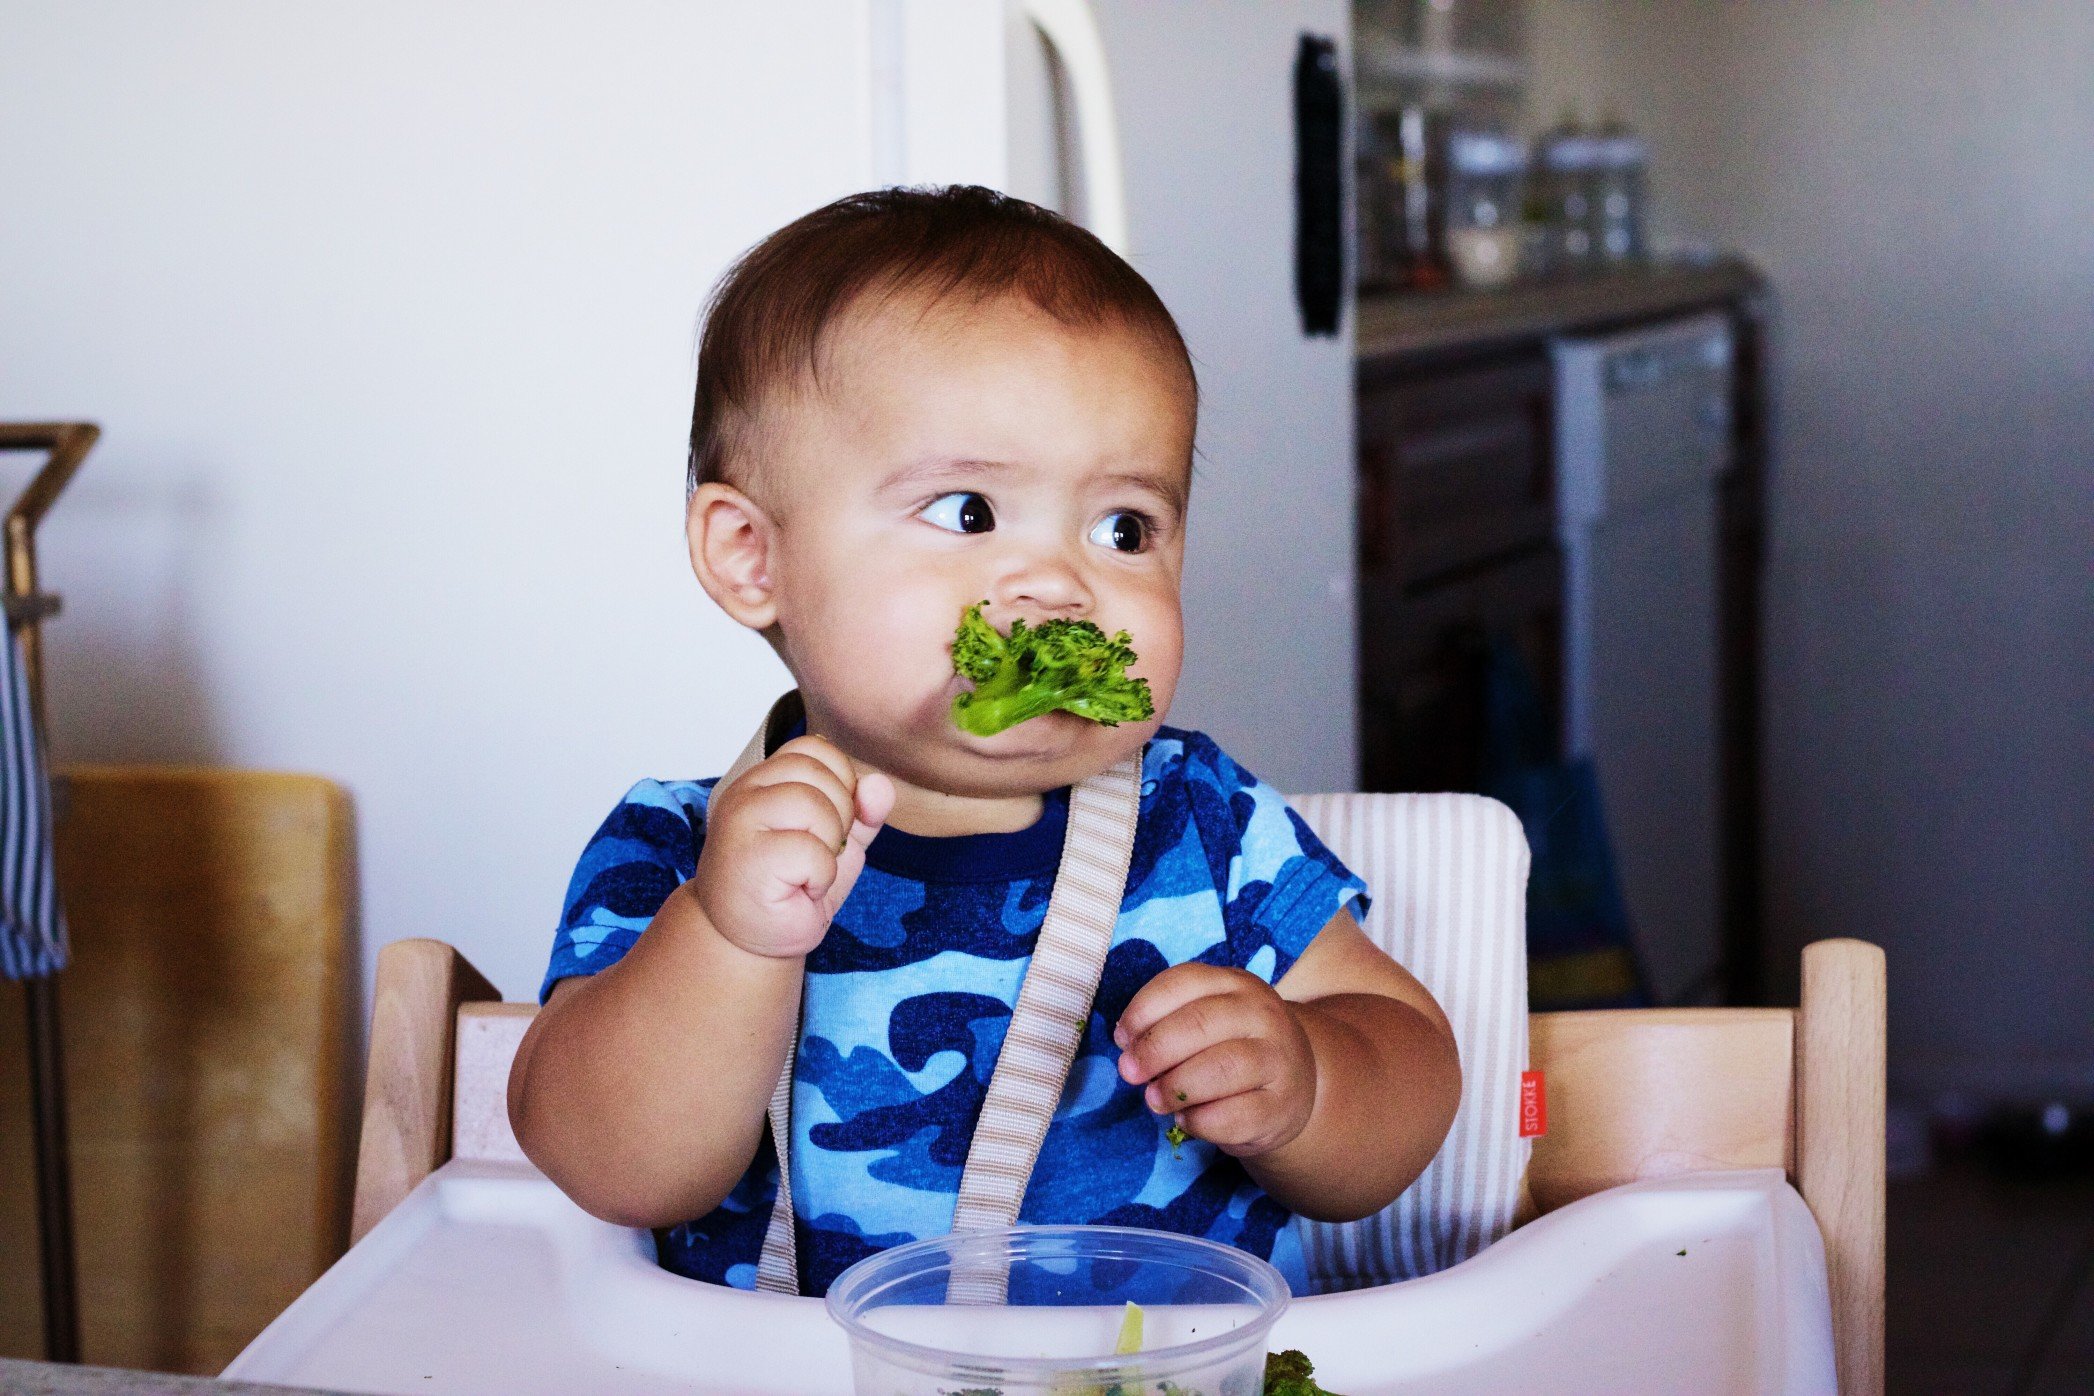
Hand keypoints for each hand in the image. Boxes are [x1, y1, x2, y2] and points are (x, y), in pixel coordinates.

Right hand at [689, 735, 893, 958]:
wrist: (750, 941)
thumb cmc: (789, 888)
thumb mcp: (838, 841)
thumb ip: (863, 811)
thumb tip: (880, 784)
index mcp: (765, 779)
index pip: (816, 747)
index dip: (840, 782)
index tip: (829, 822)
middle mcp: (746, 791)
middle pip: (819, 773)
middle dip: (840, 818)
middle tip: (816, 853)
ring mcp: (740, 820)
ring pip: (814, 806)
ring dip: (829, 848)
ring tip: (807, 871)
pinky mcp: (747, 856)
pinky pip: (811, 851)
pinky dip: (820, 877)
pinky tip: (799, 890)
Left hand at [1113, 964, 1316, 1159]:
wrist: (1297, 1084)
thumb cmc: (1234, 1047)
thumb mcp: (1209, 1019)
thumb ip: (1170, 1022)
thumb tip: (1129, 1047)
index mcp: (1236, 984)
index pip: (1184, 982)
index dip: (1143, 1011)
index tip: (1122, 1039)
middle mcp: (1263, 1015)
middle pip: (1199, 1023)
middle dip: (1154, 1050)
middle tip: (1130, 1072)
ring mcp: (1278, 1060)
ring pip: (1220, 1068)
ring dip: (1175, 1087)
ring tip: (1154, 1099)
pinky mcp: (1281, 1106)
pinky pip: (1234, 1115)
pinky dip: (1199, 1120)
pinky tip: (1186, 1120)